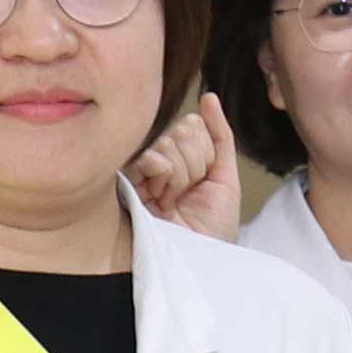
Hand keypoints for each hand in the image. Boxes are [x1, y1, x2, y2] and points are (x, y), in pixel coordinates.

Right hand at [123, 96, 241, 239]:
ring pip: (169, 143)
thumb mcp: (225, 178)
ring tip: (174, 201)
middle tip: (188, 195)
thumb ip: (219, 136)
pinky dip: (166, 179)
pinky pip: (152, 157)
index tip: (203, 184)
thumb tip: (210, 97)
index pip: (193, 125)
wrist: (199, 255)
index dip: (207, 155)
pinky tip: (160, 199)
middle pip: (183, 131)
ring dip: (182, 177)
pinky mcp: (126, 179)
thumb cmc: (213, 225)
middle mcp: (157, 157)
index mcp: (180, 155)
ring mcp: (141, 168)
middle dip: (196, 166)